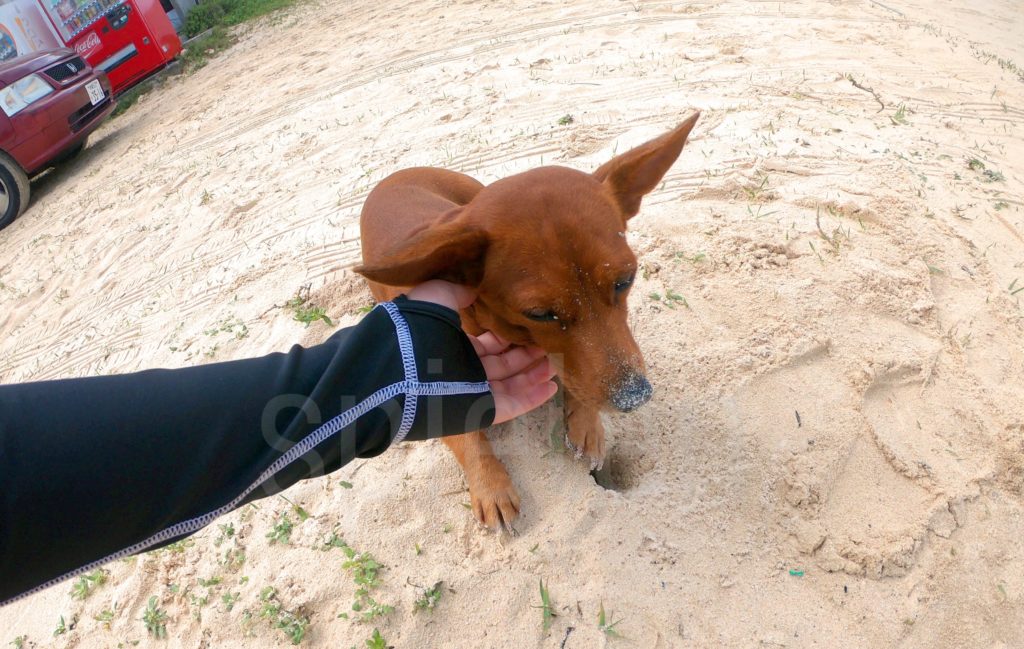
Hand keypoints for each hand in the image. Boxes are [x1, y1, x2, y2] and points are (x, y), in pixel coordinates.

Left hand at [408, 281, 556, 423]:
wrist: (397, 370)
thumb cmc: (415, 330)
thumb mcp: (435, 297)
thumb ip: (457, 291)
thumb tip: (478, 285)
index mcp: (453, 345)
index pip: (488, 343)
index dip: (509, 335)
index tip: (530, 326)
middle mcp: (464, 370)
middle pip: (503, 363)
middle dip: (528, 354)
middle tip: (550, 344)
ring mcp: (473, 392)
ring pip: (511, 384)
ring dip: (534, 374)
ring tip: (556, 363)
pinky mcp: (480, 411)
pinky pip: (511, 404)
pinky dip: (532, 398)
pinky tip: (552, 387)